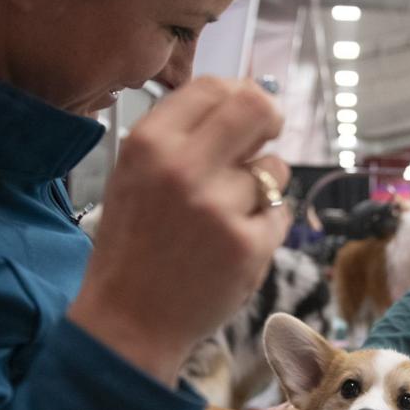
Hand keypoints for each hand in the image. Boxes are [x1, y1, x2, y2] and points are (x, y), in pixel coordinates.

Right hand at [68, 77, 291, 385]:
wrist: (129, 321)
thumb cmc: (135, 247)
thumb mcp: (136, 175)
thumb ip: (182, 136)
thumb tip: (242, 96)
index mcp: (149, 144)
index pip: (213, 87)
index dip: (239, 94)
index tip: (246, 113)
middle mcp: (184, 168)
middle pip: (256, 107)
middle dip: (269, 119)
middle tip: (266, 139)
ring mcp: (219, 208)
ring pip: (274, 169)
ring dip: (264, 186)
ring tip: (229, 214)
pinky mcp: (249, 245)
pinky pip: (280, 214)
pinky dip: (265, 227)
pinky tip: (234, 245)